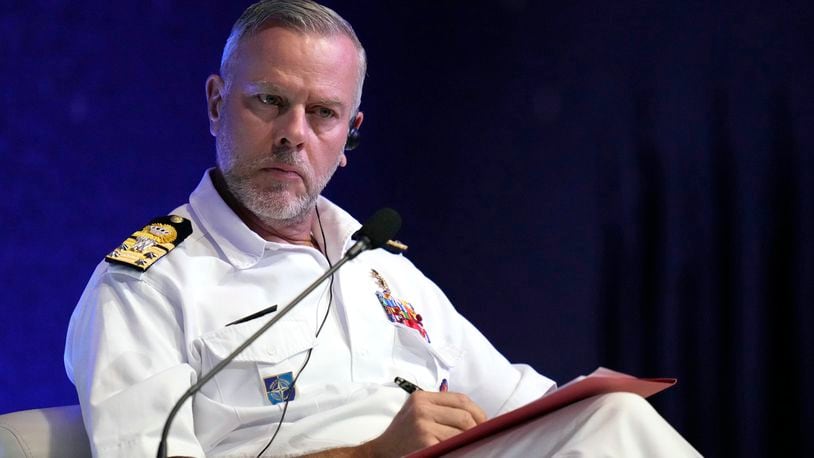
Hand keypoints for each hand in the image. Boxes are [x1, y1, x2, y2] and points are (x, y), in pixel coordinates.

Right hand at [361, 391, 486, 456]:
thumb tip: (476, 418)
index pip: (461, 400)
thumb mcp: (418, 413)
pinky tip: (458, 451)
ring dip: (469, 441)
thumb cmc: (403, 435)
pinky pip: (453, 446)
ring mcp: (423, 425)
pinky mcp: (425, 442)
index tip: (484, 424)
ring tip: (469, 446)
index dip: (478, 413)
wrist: (380, 452)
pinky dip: (459, 449)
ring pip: (462, 432)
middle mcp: (422, 408)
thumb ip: (440, 409)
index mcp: (422, 397)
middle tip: (481, 439)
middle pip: (465, 416)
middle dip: (478, 429)